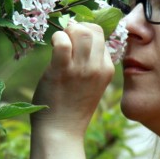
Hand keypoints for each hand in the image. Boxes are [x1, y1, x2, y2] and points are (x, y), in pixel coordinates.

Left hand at [31, 21, 114, 140]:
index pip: (101, 36)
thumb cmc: (72, 107)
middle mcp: (97, 67)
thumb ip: (90, 63)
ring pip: (80, 32)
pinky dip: (56, 38)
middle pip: (92, 30)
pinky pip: (62, 42)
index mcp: (107, 69)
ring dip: (66, 31)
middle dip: (76, 27)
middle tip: (65, 38)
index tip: (73, 40)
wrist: (62, 130)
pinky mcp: (62, 71)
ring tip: (58, 42)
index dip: (85, 32)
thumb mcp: (91, 84)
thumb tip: (76, 33)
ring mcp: (81, 69)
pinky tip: (52, 46)